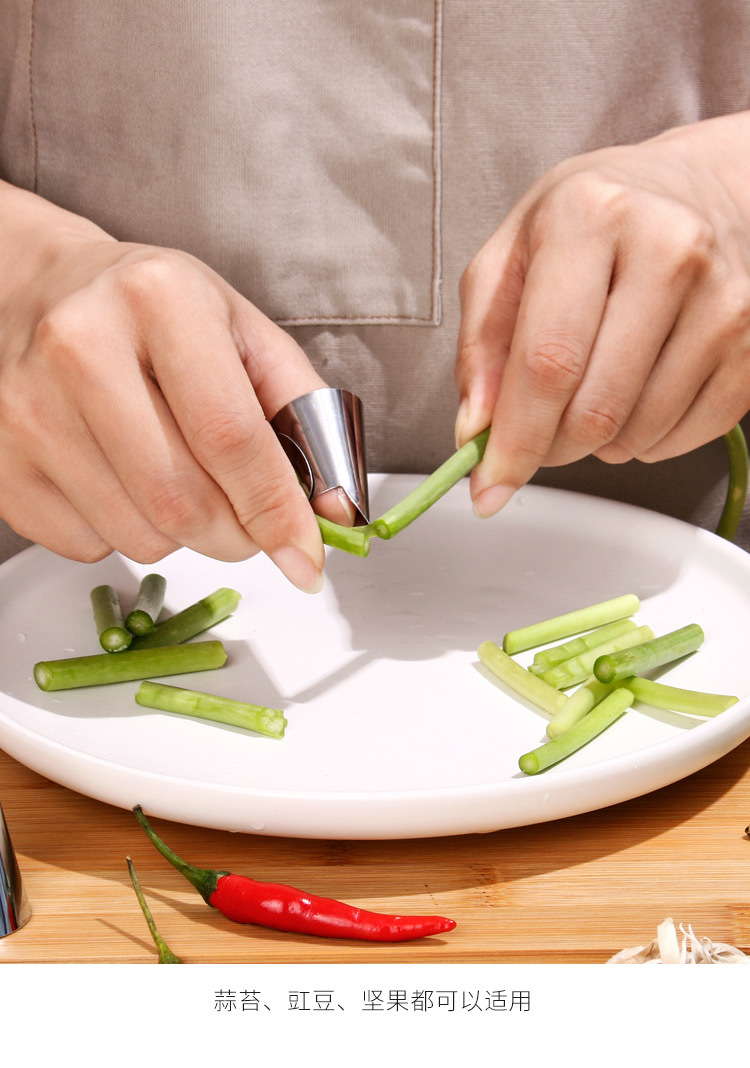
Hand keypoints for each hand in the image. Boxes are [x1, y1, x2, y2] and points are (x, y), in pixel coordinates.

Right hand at [0, 182, 339, 590]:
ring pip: (140, 535)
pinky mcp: (2, 462)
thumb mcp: (240, 329)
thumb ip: (300, 413)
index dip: (278, 510)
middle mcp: (80, 347)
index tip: (306, 555)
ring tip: (179, 478)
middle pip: (183, 500)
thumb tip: (334, 508)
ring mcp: (27, 409)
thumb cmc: (151, 312)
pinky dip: (127, 533)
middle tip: (248, 522)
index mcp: (159, 299)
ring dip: (184, 535)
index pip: (231, 437)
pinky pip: (89, 545)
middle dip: (237, 535)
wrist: (40, 290)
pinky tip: (123, 478)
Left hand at [454, 112, 749, 516]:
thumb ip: (480, 342)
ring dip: (597, 442)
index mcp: (592, 218)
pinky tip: (636, 391)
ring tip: (591, 389)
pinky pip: (684, 439)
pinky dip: (645, 439)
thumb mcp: (513, 253)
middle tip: (536, 431)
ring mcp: (724, 301)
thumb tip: (476, 429)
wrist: (694, 189)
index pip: (547, 361)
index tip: (488, 484)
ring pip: (637, 433)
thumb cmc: (596, 220)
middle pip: (594, 410)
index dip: (514, 440)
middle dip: (549, 446)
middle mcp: (669, 251)